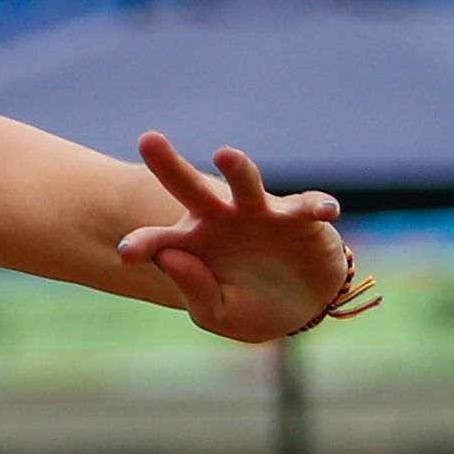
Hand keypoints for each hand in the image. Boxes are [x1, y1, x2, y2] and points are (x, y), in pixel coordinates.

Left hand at [117, 132, 348, 341]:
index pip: (159, 241)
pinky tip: (326, 211)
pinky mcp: (301, 217)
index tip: (127, 253)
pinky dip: (316, 207)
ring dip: (238, 169)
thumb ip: (195, 290)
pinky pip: (307, 206)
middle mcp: (221, 220)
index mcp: (191, 244)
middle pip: (191, 188)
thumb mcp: (219, 313)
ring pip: (246, 184)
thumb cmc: (251, 305)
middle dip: (169, 165)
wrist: (303, 307)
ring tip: (225, 155)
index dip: (143, 243)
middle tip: (147, 140)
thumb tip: (171, 257)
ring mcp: (260, 214)